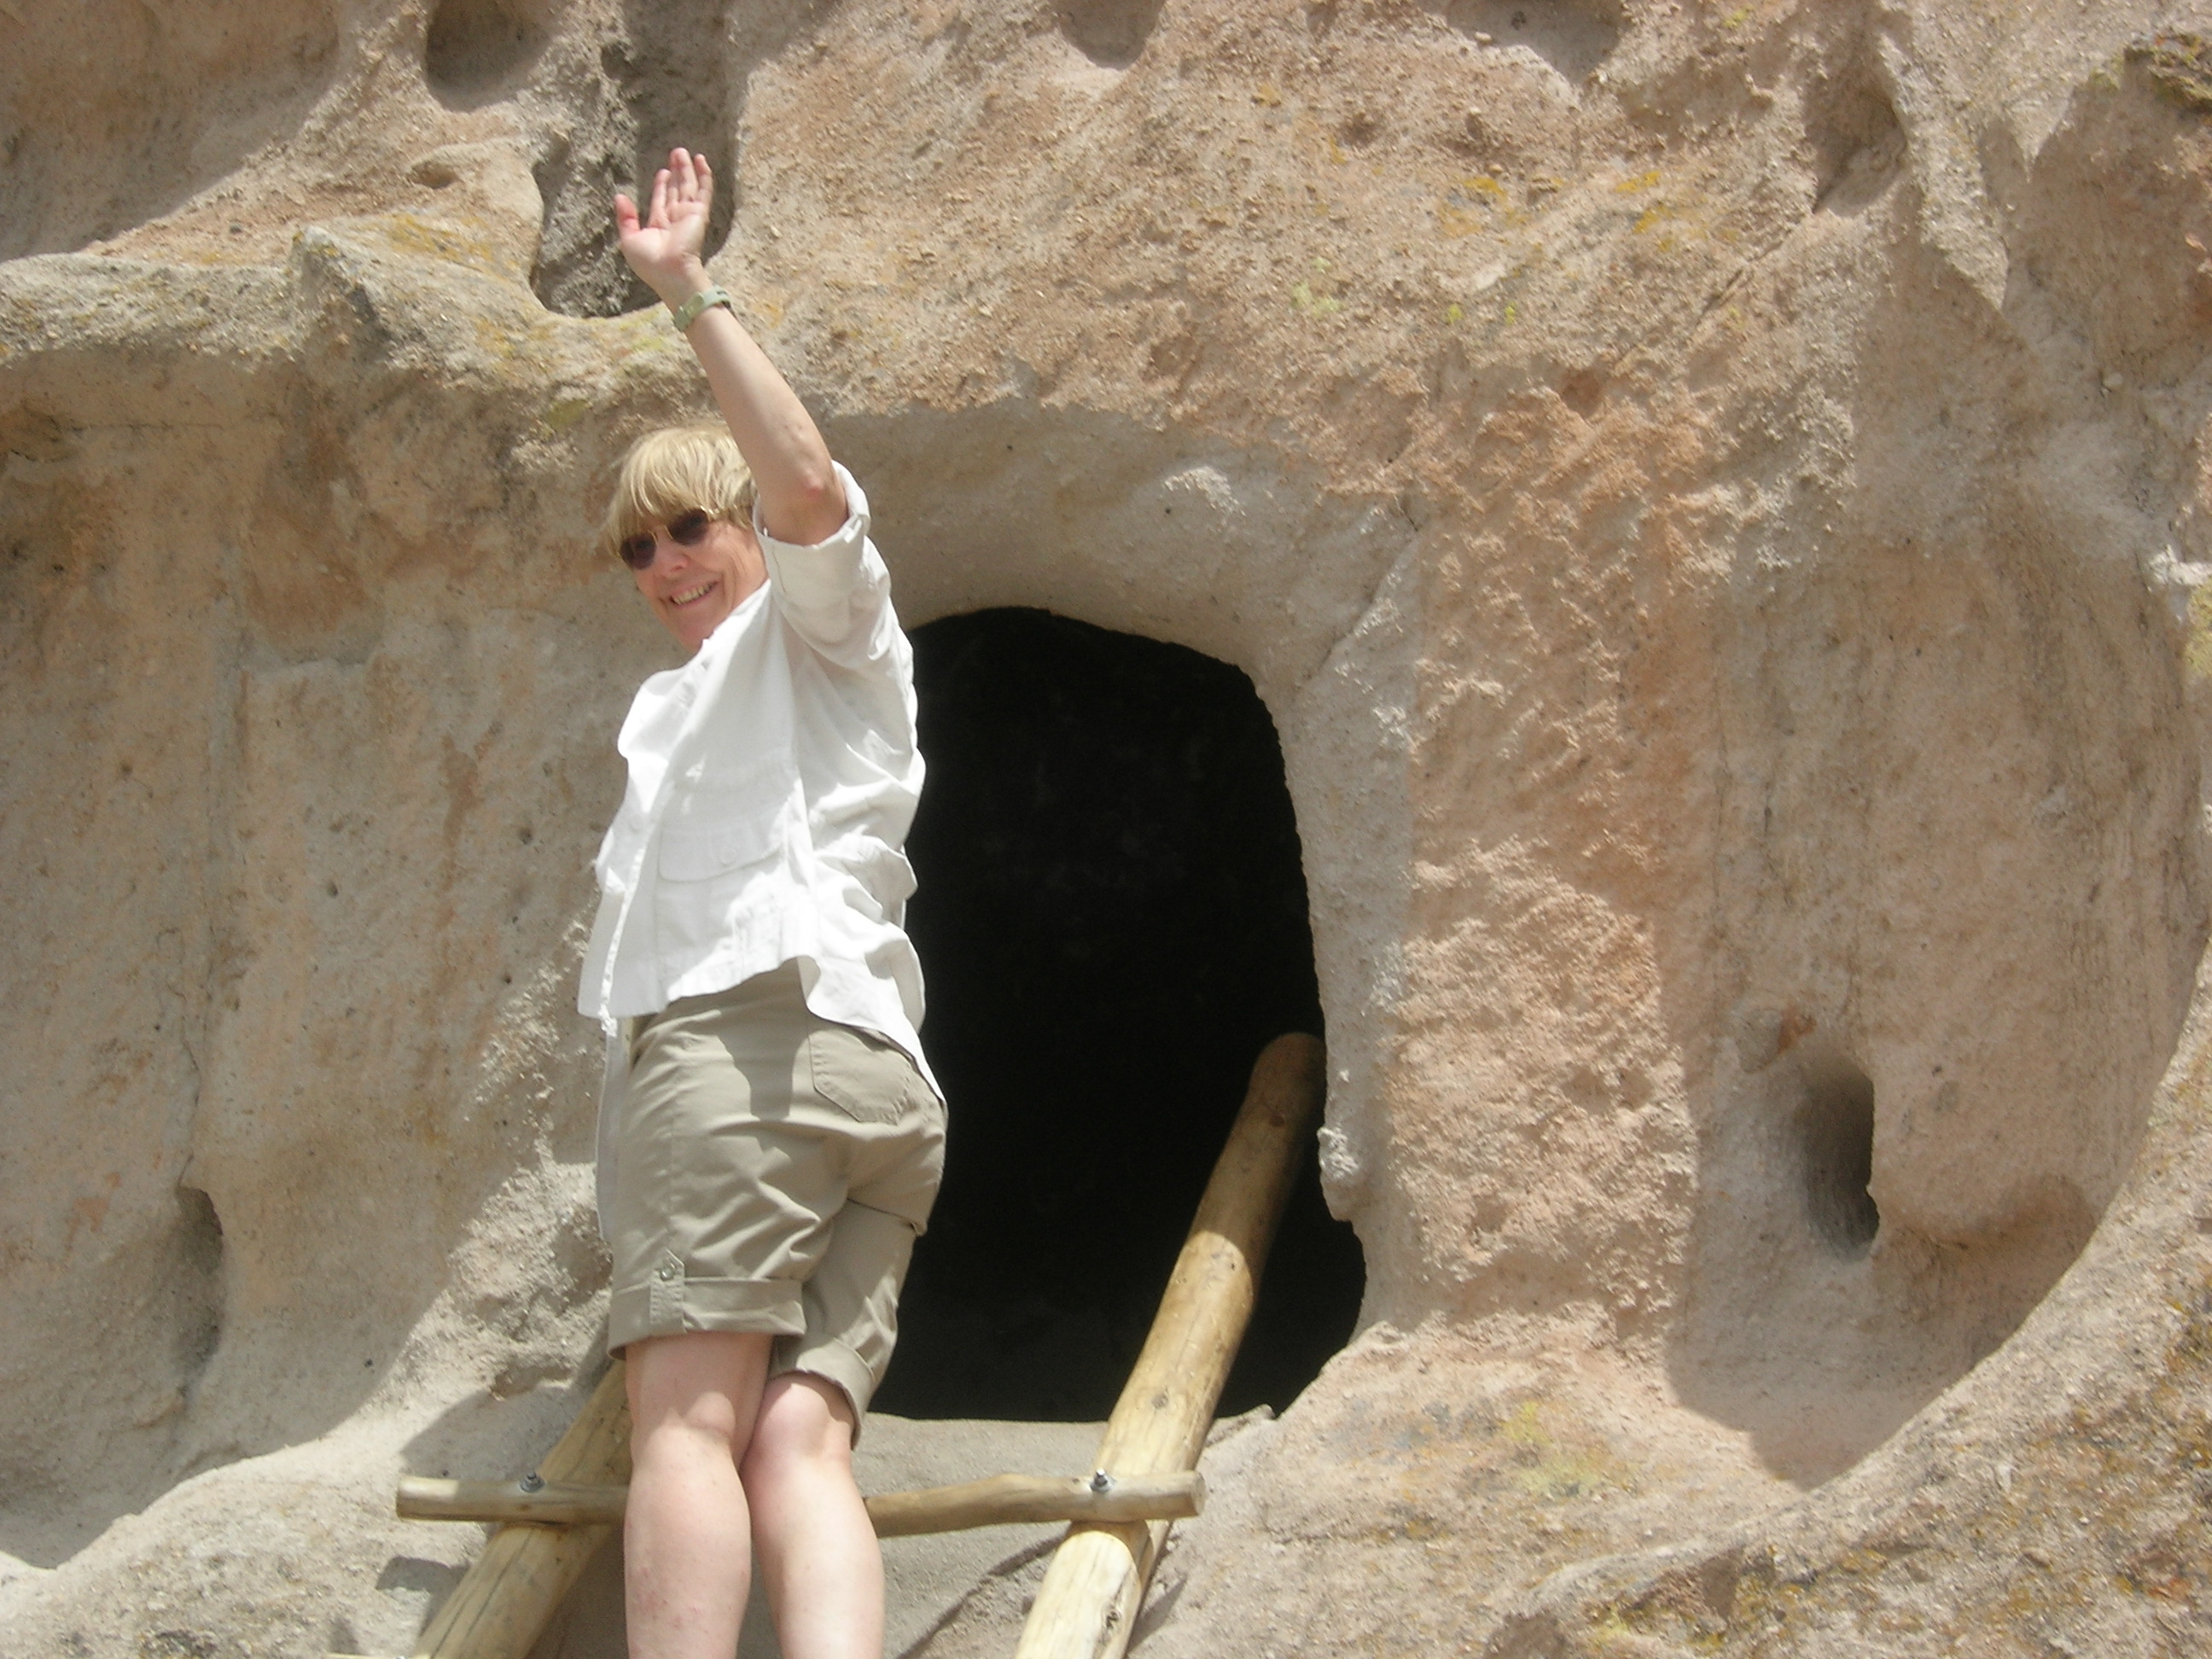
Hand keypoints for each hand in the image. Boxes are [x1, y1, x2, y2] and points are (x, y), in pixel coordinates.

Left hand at [615, 147, 713, 305]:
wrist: (670, 273)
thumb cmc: (649, 264)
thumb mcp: (629, 240)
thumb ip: (625, 218)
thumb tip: (620, 196)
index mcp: (659, 225)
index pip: (661, 199)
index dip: (661, 185)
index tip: (663, 172)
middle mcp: (674, 218)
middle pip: (675, 189)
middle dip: (676, 172)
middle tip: (675, 154)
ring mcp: (687, 215)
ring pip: (687, 185)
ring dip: (686, 168)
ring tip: (682, 151)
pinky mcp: (698, 213)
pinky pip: (702, 190)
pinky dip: (703, 175)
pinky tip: (701, 160)